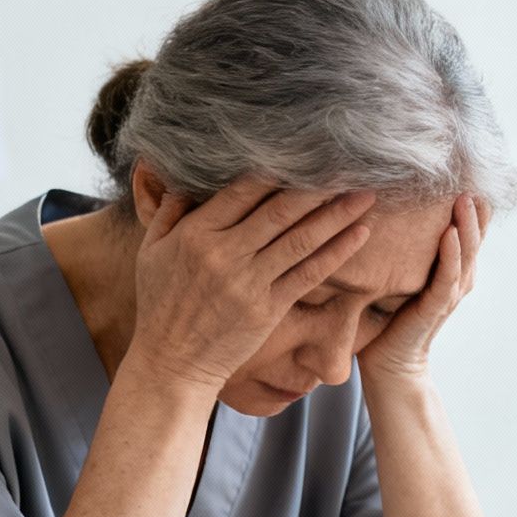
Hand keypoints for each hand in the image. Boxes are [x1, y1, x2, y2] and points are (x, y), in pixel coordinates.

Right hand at [126, 174, 376, 393]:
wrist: (172, 363)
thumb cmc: (161, 305)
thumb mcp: (151, 252)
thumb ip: (169, 211)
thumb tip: (185, 176)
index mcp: (196, 234)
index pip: (242, 191)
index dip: (276, 169)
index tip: (305, 153)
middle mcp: (225, 255)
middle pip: (279, 211)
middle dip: (317, 186)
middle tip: (348, 164)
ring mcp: (249, 283)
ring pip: (300, 239)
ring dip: (337, 215)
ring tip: (365, 194)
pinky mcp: (268, 309)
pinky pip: (308, 274)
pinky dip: (336, 252)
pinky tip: (359, 233)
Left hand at [358, 194, 489, 382]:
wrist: (387, 363)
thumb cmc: (387, 317)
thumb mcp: (398, 274)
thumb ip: (404, 248)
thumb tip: (387, 206)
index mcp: (451, 270)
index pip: (467, 231)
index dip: (471, 205)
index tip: (467, 173)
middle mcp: (457, 279)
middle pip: (473, 237)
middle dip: (474, 208)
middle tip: (471, 178)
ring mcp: (449, 294)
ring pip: (465, 253)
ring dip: (467, 225)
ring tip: (466, 198)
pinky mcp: (434, 308)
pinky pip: (447, 277)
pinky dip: (451, 254)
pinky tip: (450, 233)